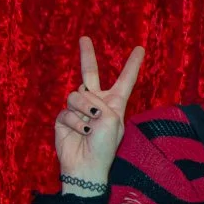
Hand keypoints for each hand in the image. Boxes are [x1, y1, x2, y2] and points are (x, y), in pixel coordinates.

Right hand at [54, 36, 144, 183]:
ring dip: (83, 110)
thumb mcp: (112, 120)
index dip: (132, 64)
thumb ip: (99, 102)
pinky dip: (74, 121)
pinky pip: (67, 110)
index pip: (125, 79)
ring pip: (76, 94)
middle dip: (87, 55)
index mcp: (116, 103)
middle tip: (84, 38)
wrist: (86, 165)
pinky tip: (80, 132)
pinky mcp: (63, 116)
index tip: (140, 48)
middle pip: (90, 73)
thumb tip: (80, 95)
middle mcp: (97, 102)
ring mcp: (79, 108)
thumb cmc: (104, 146)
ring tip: (89, 126)